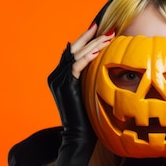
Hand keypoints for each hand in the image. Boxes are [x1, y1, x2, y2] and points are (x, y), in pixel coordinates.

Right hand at [47, 24, 114, 165]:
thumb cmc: (88, 117)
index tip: (101, 30)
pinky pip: (75, 67)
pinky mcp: (64, 86)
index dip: (87, 40)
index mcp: (61, 76)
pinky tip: (99, 52)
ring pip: (75, 55)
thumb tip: (104, 64)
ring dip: (93, 44)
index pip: (73, 52)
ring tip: (109, 37)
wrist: (78, 136)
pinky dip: (87, 58)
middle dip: (91, 37)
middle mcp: (56, 76)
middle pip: (73, 49)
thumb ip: (90, 78)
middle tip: (109, 29)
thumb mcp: (89, 92)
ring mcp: (58, 81)